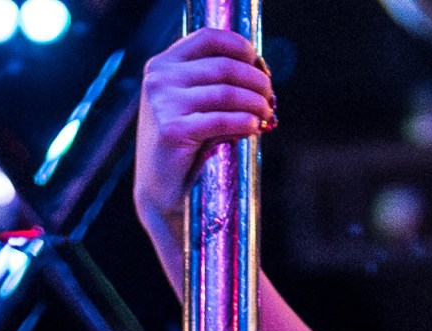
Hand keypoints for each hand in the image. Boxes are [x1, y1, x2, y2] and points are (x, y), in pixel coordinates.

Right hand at [134, 28, 275, 270]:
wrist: (161, 192)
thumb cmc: (184, 147)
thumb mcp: (194, 105)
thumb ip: (216, 84)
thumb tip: (261, 72)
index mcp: (163, 65)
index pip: (208, 38)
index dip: (241, 47)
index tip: (260, 63)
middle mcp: (160, 78)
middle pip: (224, 67)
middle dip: (256, 81)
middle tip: (270, 98)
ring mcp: (163, 103)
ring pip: (227, 92)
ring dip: (256, 104)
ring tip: (267, 116)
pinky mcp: (173, 129)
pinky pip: (222, 119)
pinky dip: (245, 122)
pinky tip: (256, 128)